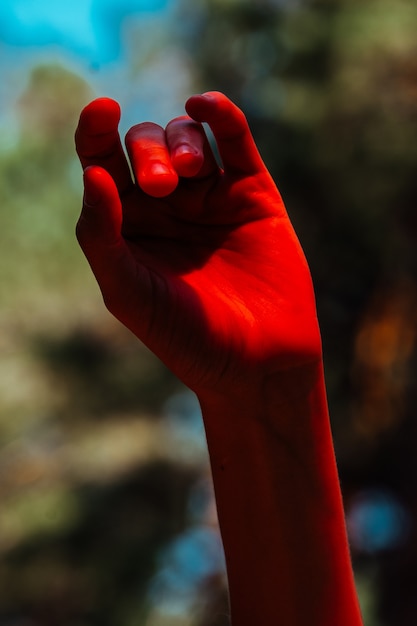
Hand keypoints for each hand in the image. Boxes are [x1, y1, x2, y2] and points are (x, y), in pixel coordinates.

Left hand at [75, 92, 320, 395]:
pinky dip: (219, 115)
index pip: (100, 164)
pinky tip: (205, 105)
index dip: (94, 131)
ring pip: (185, 136)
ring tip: (190, 173)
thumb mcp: (128, 291)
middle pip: (143, 145)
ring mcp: (209, 198)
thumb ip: (102, 235)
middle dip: (148, 152)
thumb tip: (92, 173)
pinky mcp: (252, 194)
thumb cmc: (187, 336)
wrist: (257, 362)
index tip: (101, 111)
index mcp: (126, 227)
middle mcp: (165, 208)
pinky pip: (234, 140)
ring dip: (181, 140)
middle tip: (164, 188)